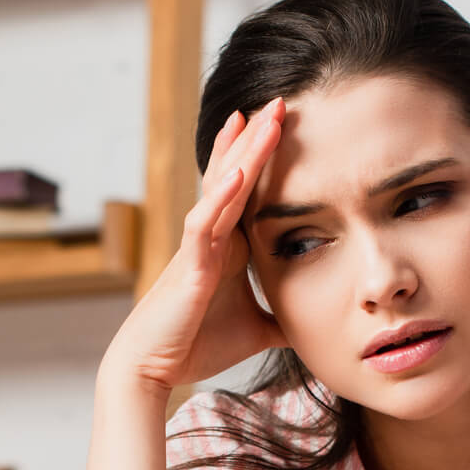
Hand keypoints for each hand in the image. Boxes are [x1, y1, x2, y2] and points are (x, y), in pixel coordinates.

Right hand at [101, 98, 290, 397]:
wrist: (154, 370)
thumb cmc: (196, 346)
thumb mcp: (256, 330)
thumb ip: (282, 318)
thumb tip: (316, 321)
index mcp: (226, 247)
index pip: (248, 192)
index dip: (262, 157)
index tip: (283, 124)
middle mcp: (211, 238)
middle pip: (235, 176)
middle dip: (256, 138)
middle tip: (279, 100)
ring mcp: (197, 248)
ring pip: (222, 189)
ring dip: (243, 152)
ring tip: (261, 116)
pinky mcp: (188, 267)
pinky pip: (203, 224)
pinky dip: (220, 197)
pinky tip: (238, 171)